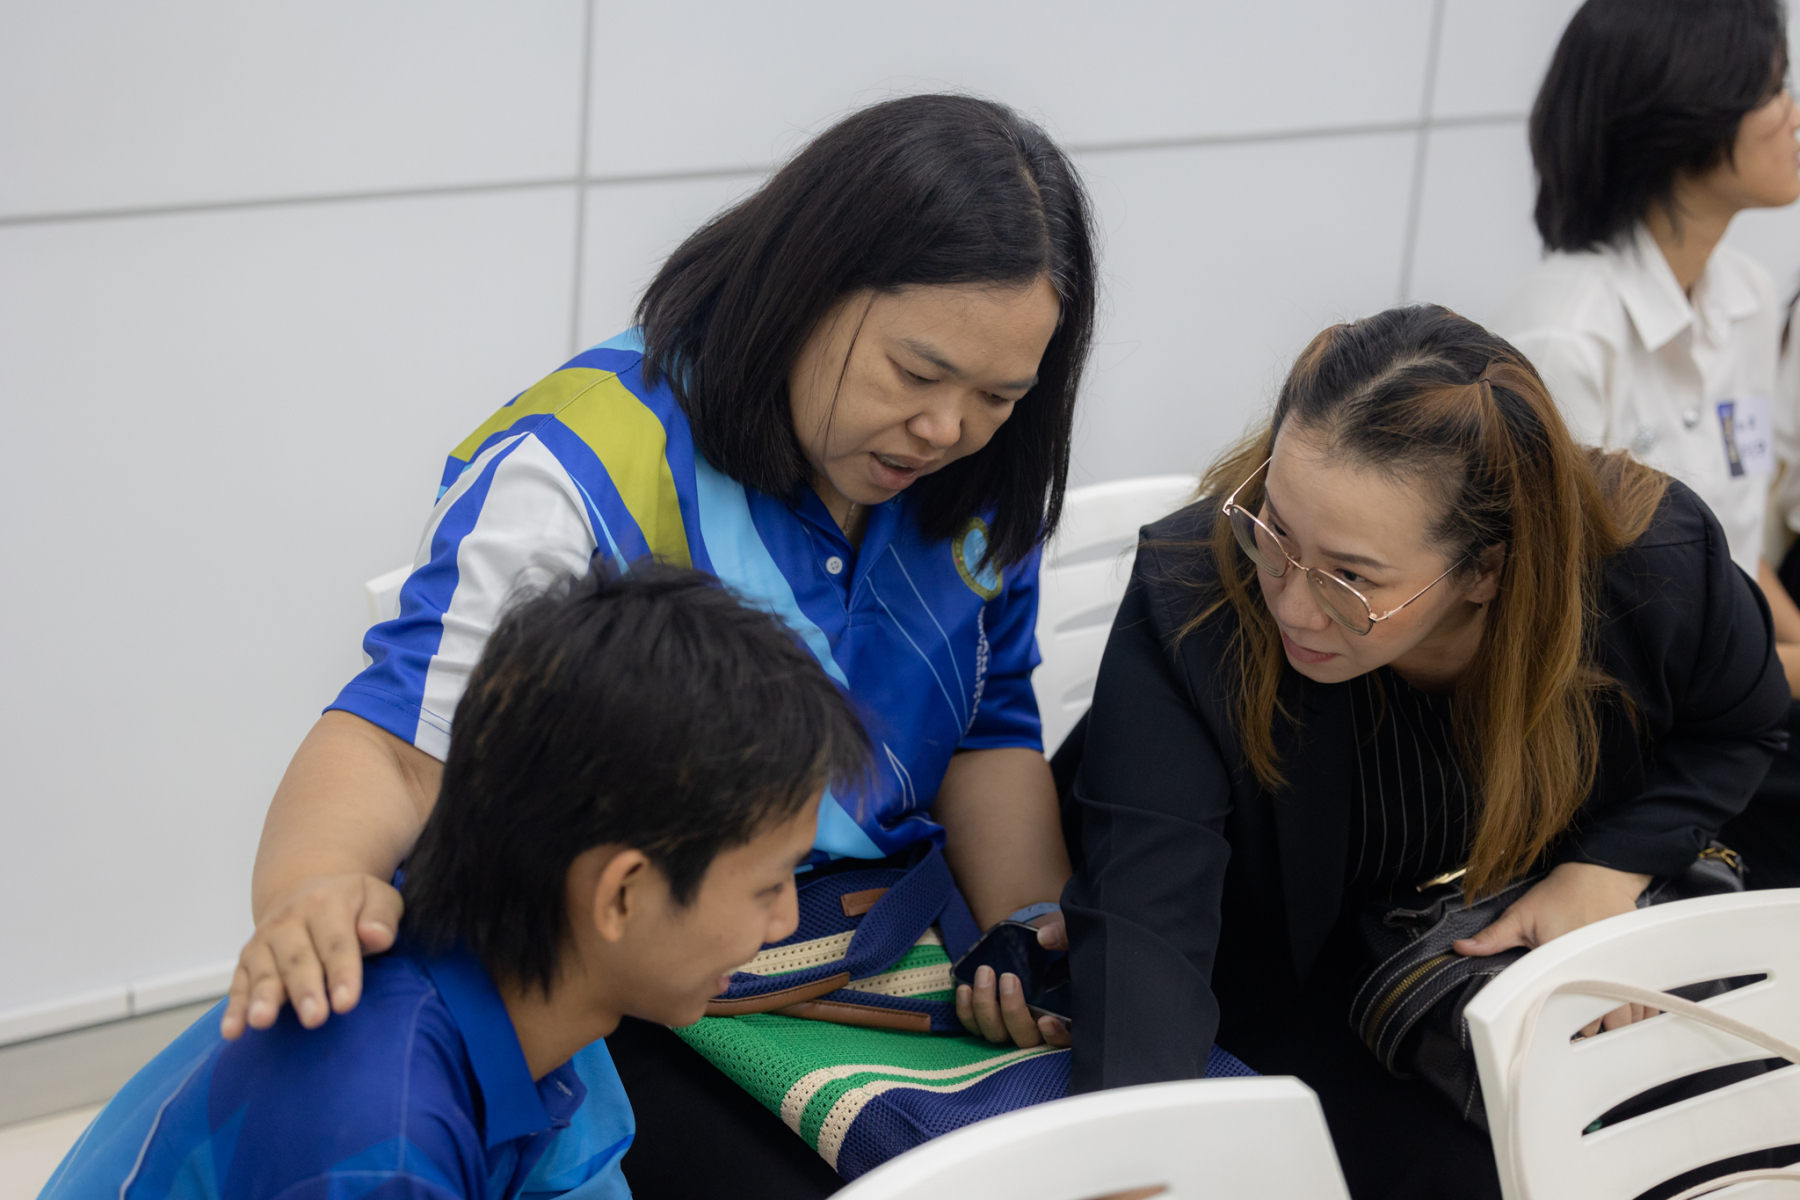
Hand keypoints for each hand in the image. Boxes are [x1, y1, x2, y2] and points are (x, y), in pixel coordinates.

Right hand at [220, 874, 402, 1038]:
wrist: (308, 891)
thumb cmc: (353, 905)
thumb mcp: (378, 897)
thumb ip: (382, 915)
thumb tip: (376, 936)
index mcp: (326, 903)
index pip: (337, 942)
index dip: (342, 973)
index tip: (346, 1002)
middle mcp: (289, 920)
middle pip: (298, 959)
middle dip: (304, 989)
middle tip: (314, 1017)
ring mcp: (264, 940)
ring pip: (263, 971)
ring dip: (263, 997)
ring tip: (262, 1020)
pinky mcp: (247, 961)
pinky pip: (238, 985)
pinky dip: (234, 1008)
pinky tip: (233, 1030)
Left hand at [955, 913, 1071, 1047]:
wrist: (1034, 941)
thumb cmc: (1058, 943)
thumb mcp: (1067, 934)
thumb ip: (1064, 936)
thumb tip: (1046, 936)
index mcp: (1065, 1014)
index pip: (1064, 1040)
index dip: (1055, 1036)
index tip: (1045, 1020)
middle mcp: (1037, 1027)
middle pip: (1025, 1039)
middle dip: (1013, 1011)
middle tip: (1009, 978)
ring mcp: (1010, 1026)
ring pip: (996, 1034)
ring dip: (986, 1006)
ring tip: (985, 972)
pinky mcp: (988, 1019)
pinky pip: (974, 1026)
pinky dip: (966, 1011)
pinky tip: (964, 987)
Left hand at [1453, 861, 1653, 1036]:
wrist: (1599, 875)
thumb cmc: (1560, 895)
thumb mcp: (1521, 915)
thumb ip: (1493, 937)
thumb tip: (1460, 948)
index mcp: (1565, 962)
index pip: (1566, 1011)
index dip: (1561, 1025)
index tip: (1552, 1029)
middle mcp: (1598, 970)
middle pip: (1600, 1021)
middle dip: (1588, 1028)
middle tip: (1574, 1027)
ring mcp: (1622, 970)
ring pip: (1625, 1017)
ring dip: (1614, 1024)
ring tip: (1597, 1022)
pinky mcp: (1637, 966)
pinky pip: (1645, 1002)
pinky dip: (1638, 1013)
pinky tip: (1626, 1015)